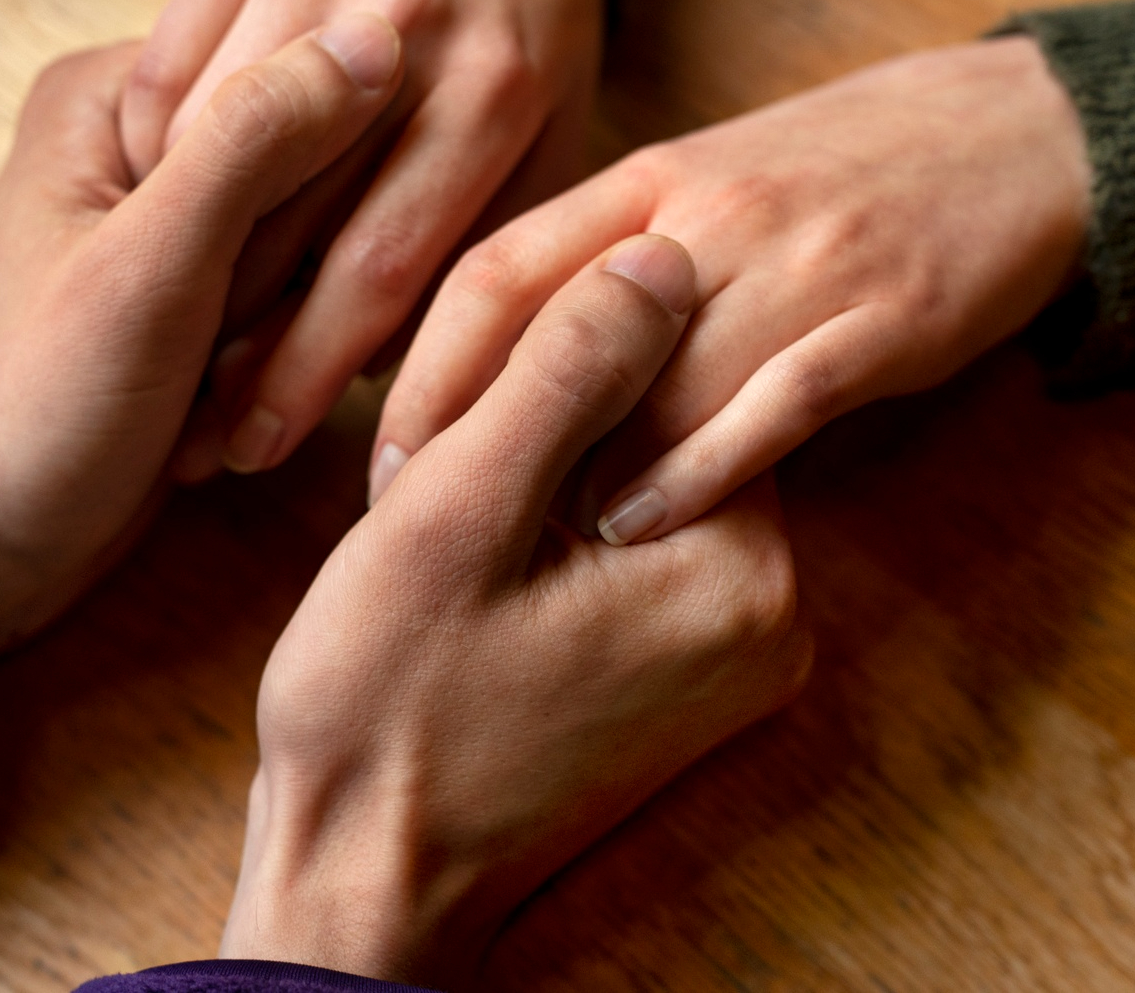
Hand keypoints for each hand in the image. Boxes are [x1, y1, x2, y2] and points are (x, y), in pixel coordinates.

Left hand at [0, 14, 403, 671]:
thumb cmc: (35, 408)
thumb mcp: (149, 268)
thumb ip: (254, 144)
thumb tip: (377, 37)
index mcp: (113, 90)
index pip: (286, 71)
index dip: (314, 178)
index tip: (249, 285)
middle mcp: (142, 136)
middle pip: (307, 157)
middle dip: (297, 270)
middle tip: (224, 359)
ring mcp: (174, 217)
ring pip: (313, 235)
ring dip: (293, 326)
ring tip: (216, 398)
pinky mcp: (202, 293)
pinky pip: (295, 295)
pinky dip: (285, 358)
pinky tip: (237, 414)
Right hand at [119, 0, 604, 481]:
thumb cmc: (524, 35)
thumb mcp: (554, 136)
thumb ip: (495, 242)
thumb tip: (408, 378)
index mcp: (494, 89)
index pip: (384, 265)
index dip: (314, 371)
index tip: (266, 445)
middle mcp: (405, 23)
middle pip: (290, 215)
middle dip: (237, 340)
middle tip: (200, 431)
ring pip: (211, 143)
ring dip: (176, 257)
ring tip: (161, 351)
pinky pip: (168, 65)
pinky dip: (149, 153)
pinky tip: (152, 225)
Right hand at [219, 235, 811, 986]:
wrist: (361, 882)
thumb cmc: (387, 707)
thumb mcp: (457, 514)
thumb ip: (566, 373)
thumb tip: (667, 252)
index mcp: (744, 568)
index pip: (693, 369)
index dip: (563, 350)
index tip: (464, 407)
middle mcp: (773, 615)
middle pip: (674, 423)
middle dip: (555, 417)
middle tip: (441, 478)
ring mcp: (734, 655)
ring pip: (645, 478)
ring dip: (550, 471)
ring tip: (450, 524)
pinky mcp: (686, 677)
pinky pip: (635, 549)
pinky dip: (560, 531)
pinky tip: (481, 563)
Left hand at [372, 36, 1092, 543]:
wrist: (1020, 131)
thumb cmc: (844, 170)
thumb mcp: (711, 183)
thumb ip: (610, 255)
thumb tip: (501, 356)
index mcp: (651, 178)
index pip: (498, 268)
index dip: (423, 367)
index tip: (377, 454)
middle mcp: (706, 215)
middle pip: (552, 327)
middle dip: (471, 430)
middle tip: (410, 520)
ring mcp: (798, 262)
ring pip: (655, 374)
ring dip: (575, 469)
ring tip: (512, 550)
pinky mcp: (884, 314)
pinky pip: (775, 397)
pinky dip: (702, 466)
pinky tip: (644, 525)